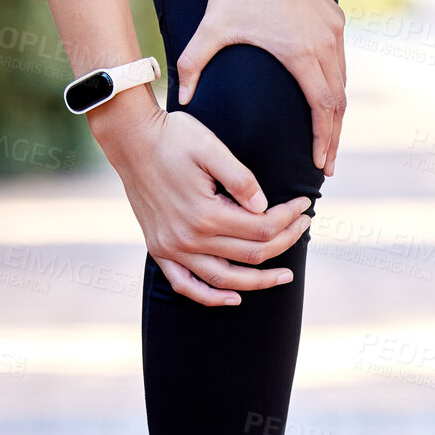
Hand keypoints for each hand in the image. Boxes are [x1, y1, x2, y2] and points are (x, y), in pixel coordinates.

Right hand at [91, 87, 311, 306]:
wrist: (130, 140)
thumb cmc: (173, 137)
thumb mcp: (211, 148)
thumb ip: (241, 179)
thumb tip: (265, 206)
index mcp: (206, 214)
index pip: (262, 228)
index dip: (289, 218)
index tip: (304, 205)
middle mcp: (189, 238)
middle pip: (251, 255)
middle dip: (285, 241)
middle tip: (304, 227)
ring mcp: (172, 249)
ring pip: (225, 280)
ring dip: (258, 282)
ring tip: (284, 276)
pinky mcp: (159, 250)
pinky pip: (186, 286)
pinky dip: (210, 297)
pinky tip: (234, 297)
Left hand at [176, 0, 345, 176]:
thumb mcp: (213, 25)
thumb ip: (194, 62)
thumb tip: (180, 99)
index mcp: (299, 54)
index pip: (322, 108)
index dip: (323, 139)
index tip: (320, 163)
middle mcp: (324, 46)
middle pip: (338, 104)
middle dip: (333, 138)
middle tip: (327, 166)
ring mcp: (333, 33)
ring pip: (343, 84)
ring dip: (336, 114)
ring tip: (328, 139)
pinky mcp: (335, 20)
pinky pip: (340, 62)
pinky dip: (335, 86)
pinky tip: (326, 100)